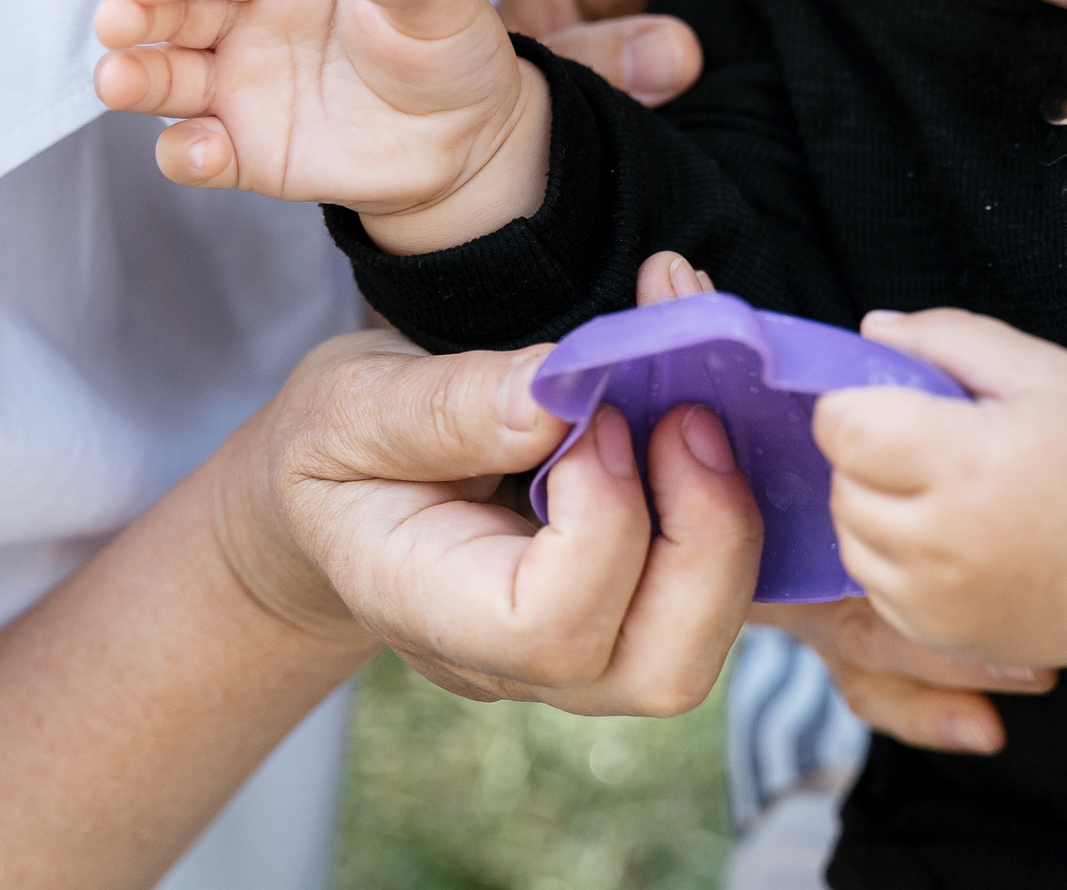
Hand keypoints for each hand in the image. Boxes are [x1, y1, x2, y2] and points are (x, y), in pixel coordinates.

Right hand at [93, 0, 548, 251]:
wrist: (464, 135)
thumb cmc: (446, 48)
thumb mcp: (443, 6)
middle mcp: (246, 23)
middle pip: (175, 12)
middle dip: (137, 15)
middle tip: (113, 24)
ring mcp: (238, 88)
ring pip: (169, 79)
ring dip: (137, 80)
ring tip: (117, 83)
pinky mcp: (246, 152)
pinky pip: (200, 152)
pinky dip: (187, 154)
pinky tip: (199, 152)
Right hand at [228, 328, 763, 716]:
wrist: (338, 492)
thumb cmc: (334, 448)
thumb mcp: (350, 405)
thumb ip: (443, 408)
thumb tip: (556, 400)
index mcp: (432, 611)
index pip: (550, 631)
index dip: (605, 523)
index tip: (594, 412)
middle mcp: (518, 662)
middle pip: (657, 667)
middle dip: (707, 536)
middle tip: (690, 413)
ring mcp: (581, 652)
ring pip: (702, 641)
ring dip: (730, 519)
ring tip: (697, 411)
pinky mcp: (627, 612)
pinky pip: (711, 591)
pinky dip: (732, 502)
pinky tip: (701, 410)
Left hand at [624, 255, 1062, 750]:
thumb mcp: (1041, 370)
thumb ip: (947, 338)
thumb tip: (869, 331)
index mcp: (965, 461)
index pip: (841, 426)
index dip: (857, 403)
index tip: (896, 403)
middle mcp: (943, 540)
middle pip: (841, 482)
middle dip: (870, 455)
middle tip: (932, 447)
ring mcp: (939, 599)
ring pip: (850, 538)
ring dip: (875, 509)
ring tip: (943, 493)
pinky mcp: (942, 637)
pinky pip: (875, 589)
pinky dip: (895, 561)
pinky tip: (951, 540)